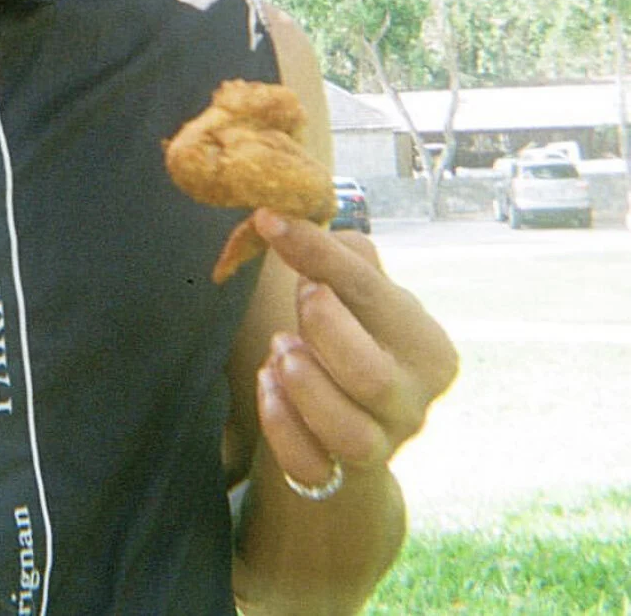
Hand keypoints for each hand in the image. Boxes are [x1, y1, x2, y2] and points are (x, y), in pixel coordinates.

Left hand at [250, 209, 458, 491]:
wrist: (342, 423)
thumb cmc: (346, 337)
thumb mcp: (353, 294)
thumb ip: (337, 256)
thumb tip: (288, 214)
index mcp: (425, 345)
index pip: (372, 292)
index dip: (317, 253)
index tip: (268, 220)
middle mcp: (413, 400)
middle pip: (370, 375)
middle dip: (321, 332)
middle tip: (298, 300)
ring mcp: (383, 445)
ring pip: (348, 433)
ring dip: (302, 385)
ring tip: (279, 349)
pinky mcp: (344, 477)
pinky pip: (311, 466)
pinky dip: (281, 425)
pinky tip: (266, 387)